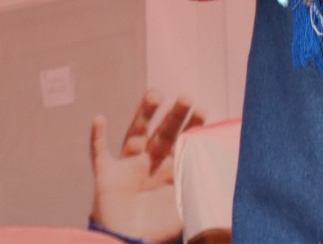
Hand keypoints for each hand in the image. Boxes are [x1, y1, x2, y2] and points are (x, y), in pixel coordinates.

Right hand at [90, 91, 204, 243]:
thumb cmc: (156, 234)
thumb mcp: (185, 211)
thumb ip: (200, 194)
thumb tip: (226, 182)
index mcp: (168, 174)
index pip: (182, 143)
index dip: (191, 126)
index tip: (202, 109)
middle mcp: (149, 166)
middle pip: (163, 133)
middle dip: (175, 115)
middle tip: (187, 97)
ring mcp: (127, 169)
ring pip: (135, 134)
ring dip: (144, 114)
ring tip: (155, 93)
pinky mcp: (106, 178)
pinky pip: (99, 154)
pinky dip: (96, 138)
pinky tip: (98, 119)